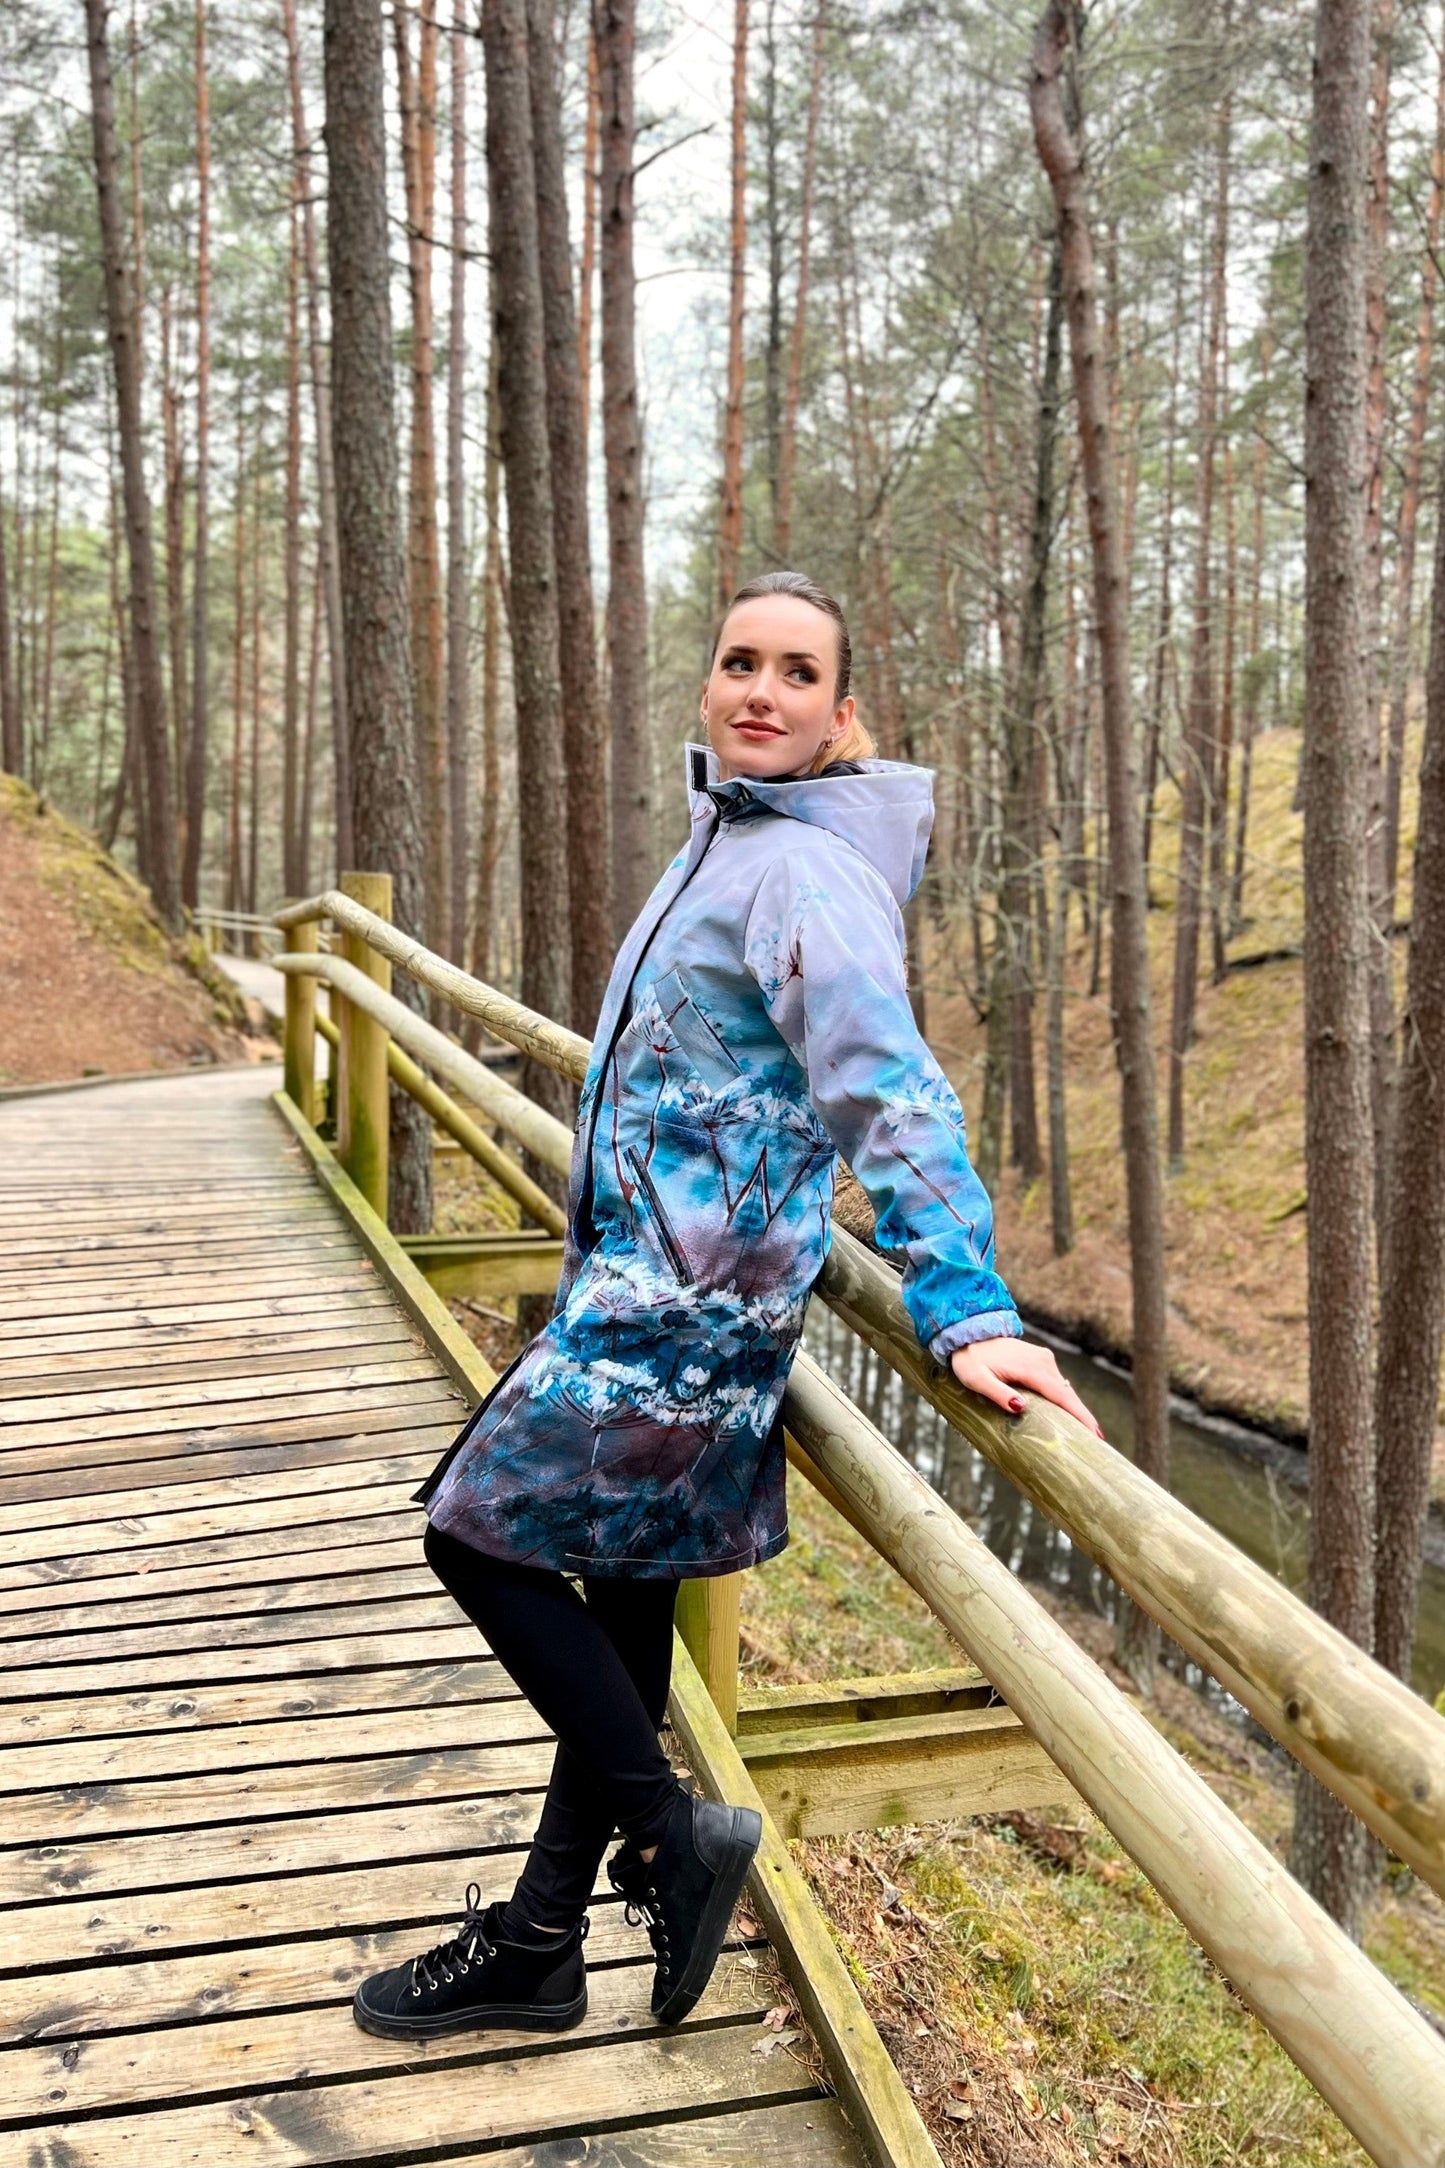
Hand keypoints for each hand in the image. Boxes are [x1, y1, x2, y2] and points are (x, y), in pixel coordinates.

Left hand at [948, 1336, 1105, 1440]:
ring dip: (1073, 1409)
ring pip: (1063, 1390)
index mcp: (1031, 1368)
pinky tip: (1067, 1415)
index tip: (1094, 1434)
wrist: (968, 1333)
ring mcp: (1043, 1359)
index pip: (1061, 1396)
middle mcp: (1043, 1362)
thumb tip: (1021, 1407)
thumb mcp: (976, 1379)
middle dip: (1083, 1417)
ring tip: (1085, 1434)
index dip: (1079, 1416)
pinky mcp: (1040, 1360)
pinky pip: (1056, 1384)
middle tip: (1097, 1442)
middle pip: (1067, 1395)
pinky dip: (1064, 1400)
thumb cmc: (969, 1359)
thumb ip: (998, 1393)